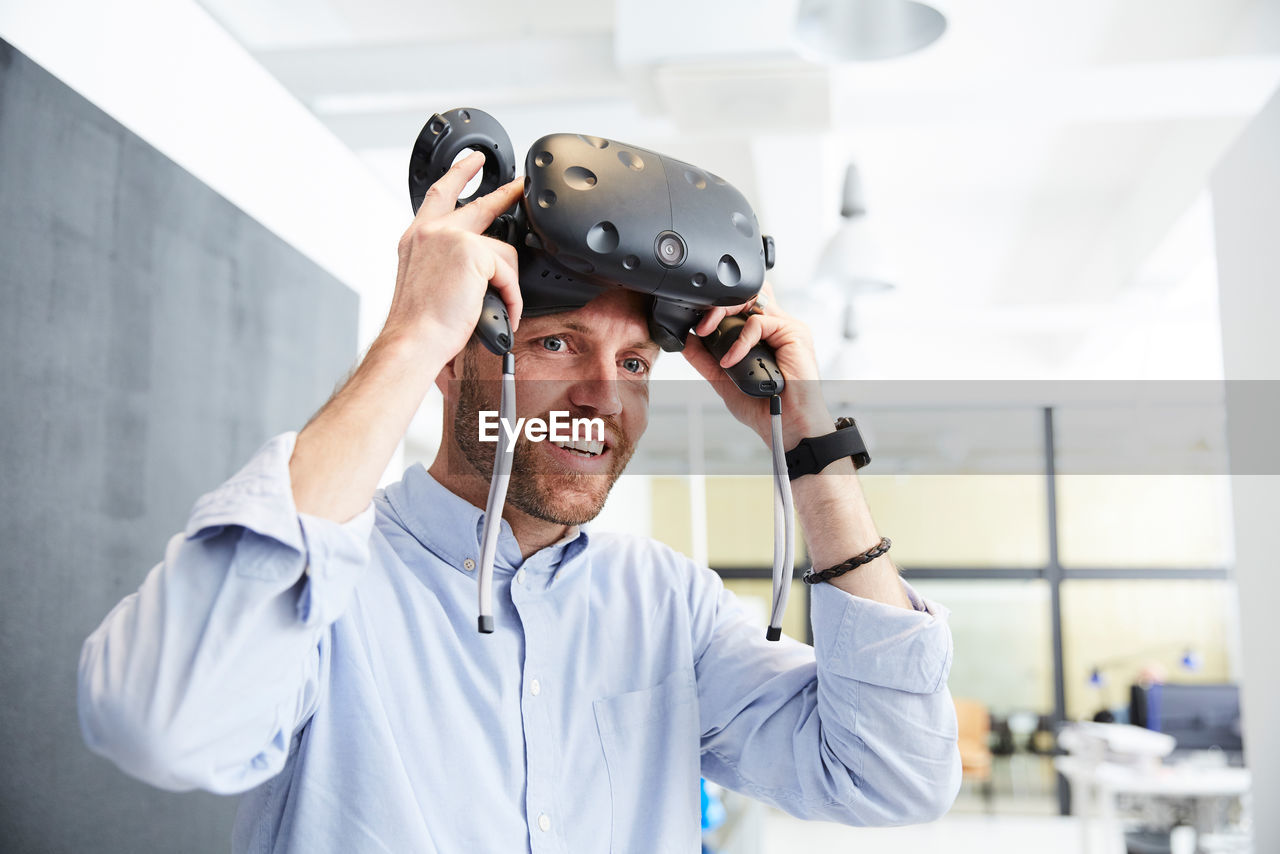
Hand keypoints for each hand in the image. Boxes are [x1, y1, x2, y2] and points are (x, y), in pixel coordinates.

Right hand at [382, 152, 524, 359]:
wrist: (415, 339)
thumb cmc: (419, 323)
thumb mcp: (426, 281)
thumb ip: (446, 261)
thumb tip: (479, 266)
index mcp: (417, 238)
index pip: (440, 195)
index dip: (458, 173)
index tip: (472, 161)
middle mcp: (431, 231)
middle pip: (477, 203)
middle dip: (504, 192)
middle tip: (520, 184)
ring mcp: (451, 237)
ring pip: (502, 251)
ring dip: (507, 283)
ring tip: (500, 307)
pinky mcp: (472, 251)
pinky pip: (508, 272)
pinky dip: (511, 296)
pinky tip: (503, 311)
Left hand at [682, 283, 833, 444]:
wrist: (784, 425)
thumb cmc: (762, 406)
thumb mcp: (723, 379)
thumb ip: (705, 359)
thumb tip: (685, 341)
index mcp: (761, 335)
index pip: (739, 304)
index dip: (717, 307)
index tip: (695, 322)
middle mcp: (774, 326)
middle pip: (744, 294)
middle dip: (715, 305)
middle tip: (699, 324)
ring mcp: (785, 327)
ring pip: (751, 299)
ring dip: (723, 313)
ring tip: (707, 331)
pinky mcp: (793, 332)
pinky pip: (759, 322)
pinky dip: (740, 340)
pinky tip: (732, 360)